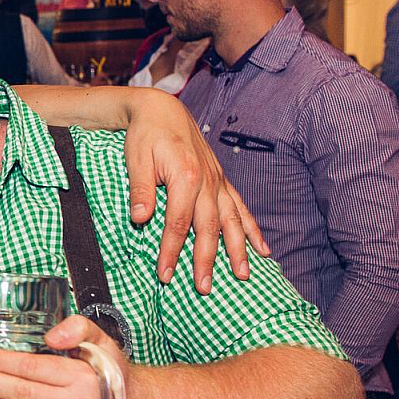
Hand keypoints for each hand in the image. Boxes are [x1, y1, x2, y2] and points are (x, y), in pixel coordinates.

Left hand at [120, 88, 266, 292]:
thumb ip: (141, 189)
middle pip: (209, 228)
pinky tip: (262, 250)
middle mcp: (208, 181)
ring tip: (243, 275)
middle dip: (207, 260)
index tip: (165, 274)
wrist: (161, 110)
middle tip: (204, 288)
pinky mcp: (222, 181)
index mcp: (186, 177)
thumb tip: (141, 218)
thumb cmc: (146, 135)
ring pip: (232, 220)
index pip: (178, 223)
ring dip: (238, 250)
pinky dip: (252, 229)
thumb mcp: (136, 159)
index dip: (172, 251)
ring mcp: (218, 182)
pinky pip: (241, 207)